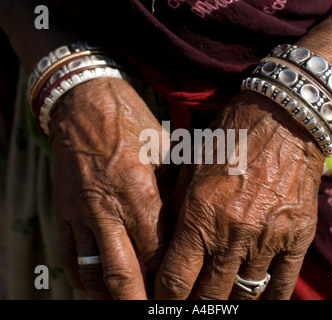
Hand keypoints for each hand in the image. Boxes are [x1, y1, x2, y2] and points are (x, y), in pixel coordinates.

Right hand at [49, 77, 169, 298]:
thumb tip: (187, 221)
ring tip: (128, 302)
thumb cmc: (130, 120)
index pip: (156, 250)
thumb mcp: (163, 148)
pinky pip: (68, 255)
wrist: (83, 101)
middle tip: (155, 312)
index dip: (169, 277)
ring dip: (109, 295)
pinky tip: (96, 286)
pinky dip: (82, 277)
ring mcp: (80, 211)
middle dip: (139, 301)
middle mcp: (106, 208)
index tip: (181, 291)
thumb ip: (174, 188)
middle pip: (123, 272)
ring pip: (91, 271)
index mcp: (138, 190)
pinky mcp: (62, 209)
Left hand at [153, 91, 324, 299]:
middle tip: (191, 301)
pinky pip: (281, 284)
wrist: (283, 119)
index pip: (176, 277)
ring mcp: (267, 239)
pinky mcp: (297, 237)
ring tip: (220, 297)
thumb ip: (175, 204)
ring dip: (229, 300)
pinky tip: (257, 298)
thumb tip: (164, 238)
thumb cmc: (231, 137)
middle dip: (195, 304)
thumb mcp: (191, 165)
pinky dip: (268, 298)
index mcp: (200, 215)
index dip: (165, 298)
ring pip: (243, 293)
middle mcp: (232, 233)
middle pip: (208, 295)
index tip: (162, 302)